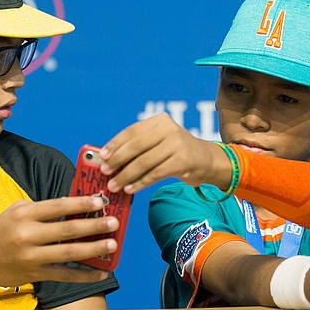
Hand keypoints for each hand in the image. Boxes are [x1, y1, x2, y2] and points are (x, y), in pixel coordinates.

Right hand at [0, 196, 118, 286]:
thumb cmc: (2, 230)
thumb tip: (77, 207)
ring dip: (93, 249)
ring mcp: (31, 257)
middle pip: (66, 230)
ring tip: (112, 244)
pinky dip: (84, 275)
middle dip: (93, 226)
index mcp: (24, 214)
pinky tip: (101, 272)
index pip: (57, 206)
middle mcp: (27, 235)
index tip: (100, 202)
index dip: (80, 204)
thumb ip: (42, 208)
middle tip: (114, 223)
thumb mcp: (16, 210)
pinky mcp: (34, 274)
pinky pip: (64, 275)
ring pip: (68, 253)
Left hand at [100, 113, 229, 192]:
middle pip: (136, 146)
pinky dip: (140, 182)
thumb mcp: (159, 142)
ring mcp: (177, 144)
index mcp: (159, 121)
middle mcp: (169, 129)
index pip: (132, 131)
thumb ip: (138, 147)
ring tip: (114, 185)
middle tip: (105, 172)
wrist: (206, 160)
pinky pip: (155, 174)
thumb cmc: (175, 152)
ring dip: (126, 175)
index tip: (102, 156)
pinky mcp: (183, 161)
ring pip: (144, 162)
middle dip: (118, 160)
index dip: (115, 144)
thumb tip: (108, 159)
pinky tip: (130, 189)